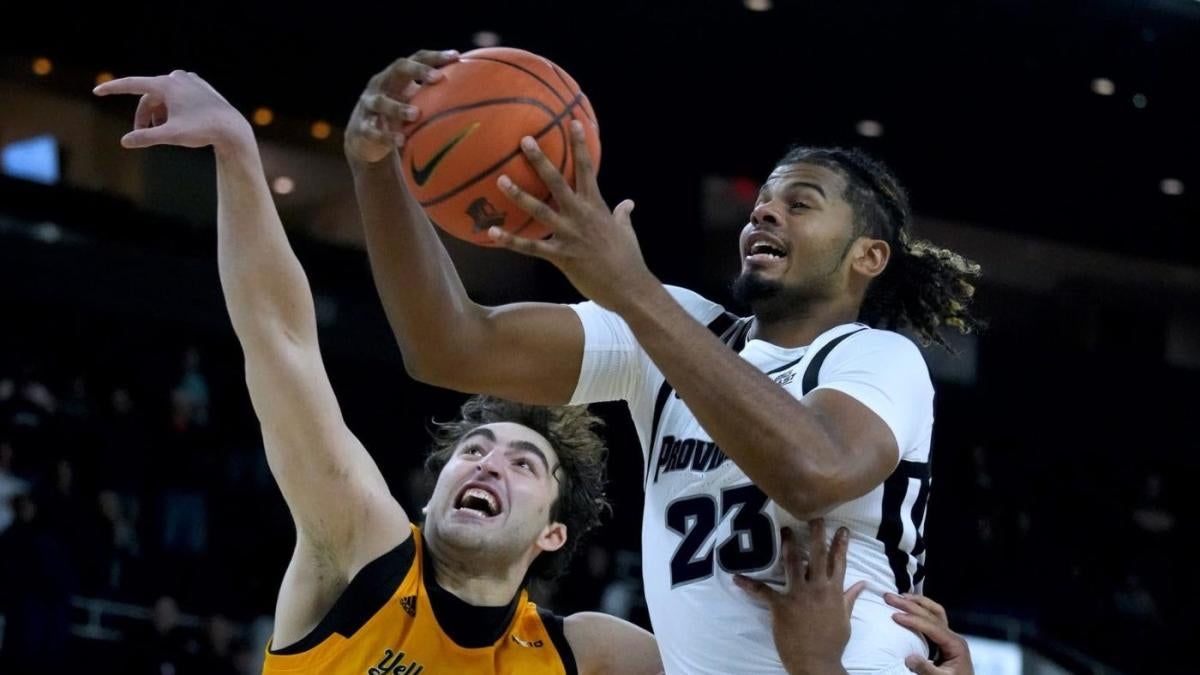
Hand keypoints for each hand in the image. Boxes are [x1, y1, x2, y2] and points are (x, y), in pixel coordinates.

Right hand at [93, 70, 250, 153]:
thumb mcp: (171, 135)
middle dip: (145, 116)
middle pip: (149, 97)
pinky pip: (178, 97)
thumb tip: (125, 141)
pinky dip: (173, 110)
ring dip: (160, 114)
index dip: (113, 89)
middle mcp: (176, 77)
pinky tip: (181, 123)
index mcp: (166, 84)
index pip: (132, 84)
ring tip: (167, 131)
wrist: (232, 128)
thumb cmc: (202, 130)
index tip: (97, 91)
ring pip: (164, 98)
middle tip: (143, 135)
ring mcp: (189, 80)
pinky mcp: (199, 86)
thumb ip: (146, 137)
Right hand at [344, 49, 459, 163]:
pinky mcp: (362, 127)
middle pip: (398, 69)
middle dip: (418, 71)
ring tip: (415, 114)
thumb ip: (437, 103)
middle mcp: (381, 85)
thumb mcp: (416, 107)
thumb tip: (480, 105)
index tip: (457, 57)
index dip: (435, 56)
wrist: (364, 139)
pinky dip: (386, 135)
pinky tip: (400, 141)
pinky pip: (373, 130)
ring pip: (381, 102)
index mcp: (397, 77)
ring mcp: (369, 105)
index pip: (417, 58)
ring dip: (399, 107)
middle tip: (438, 78)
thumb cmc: (399, 119)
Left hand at [487, 122, 655, 311]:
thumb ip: (623, 214)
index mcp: (596, 206)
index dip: (580, 145)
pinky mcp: (561, 255)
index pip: (587, 169)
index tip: (572, 123)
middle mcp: (580, 215)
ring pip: (539, 210)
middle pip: (557, 182)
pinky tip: (492, 232)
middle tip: (524, 141)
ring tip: (500, 179)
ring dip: (519, 194)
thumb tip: (629, 202)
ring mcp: (569, 234)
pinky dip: (510, 240)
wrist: (629, 287)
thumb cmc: (628, 259)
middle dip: (540, 160)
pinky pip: (530, 247)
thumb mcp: (626, 231)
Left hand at [734, 520, 866, 674]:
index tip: (841, 527)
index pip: (839, 562)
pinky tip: (735, 576)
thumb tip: (862, 583)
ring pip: (793, 563)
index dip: (841, 543)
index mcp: (834, 591)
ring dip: (788, 545)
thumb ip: (850, 598)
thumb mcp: (845, 619)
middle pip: (818, 555)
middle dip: (816, 533)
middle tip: (813, 514)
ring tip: (785, 530)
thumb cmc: (832, 642)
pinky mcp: (781, 605)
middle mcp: (818, 588)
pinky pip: (762, 592)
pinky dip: (748, 584)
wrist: (817, 663)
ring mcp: (799, 595)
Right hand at [885, 593, 973, 674]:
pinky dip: (921, 609)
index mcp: (955, 644)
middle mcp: (953, 636)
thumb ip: (927, 669)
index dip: (913, 620)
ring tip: (900, 596)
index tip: (895, 616)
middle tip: (890, 598)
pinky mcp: (944, 639)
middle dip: (910, 604)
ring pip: (934, 611)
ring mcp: (950, 636)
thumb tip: (909, 658)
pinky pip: (933, 618)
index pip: (932, 626)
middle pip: (931, 614)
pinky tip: (910, 606)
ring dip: (917, 602)